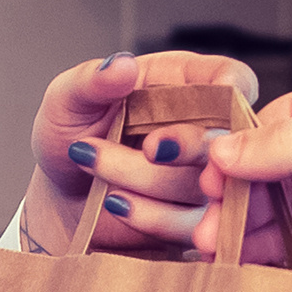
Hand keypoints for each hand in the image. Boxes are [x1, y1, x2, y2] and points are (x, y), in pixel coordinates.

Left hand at [12, 46, 266, 261]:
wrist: (60, 196)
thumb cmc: (68, 135)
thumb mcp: (66, 101)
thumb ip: (91, 81)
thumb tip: (122, 65)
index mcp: (182, 84)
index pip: (231, 79)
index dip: (230, 89)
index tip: (203, 104)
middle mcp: (201, 128)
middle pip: (229, 136)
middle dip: (188, 145)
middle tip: (150, 149)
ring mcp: (204, 178)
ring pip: (205, 184)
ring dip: (147, 179)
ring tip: (95, 165)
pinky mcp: (196, 221)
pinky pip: (194, 226)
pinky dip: (151, 217)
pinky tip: (114, 202)